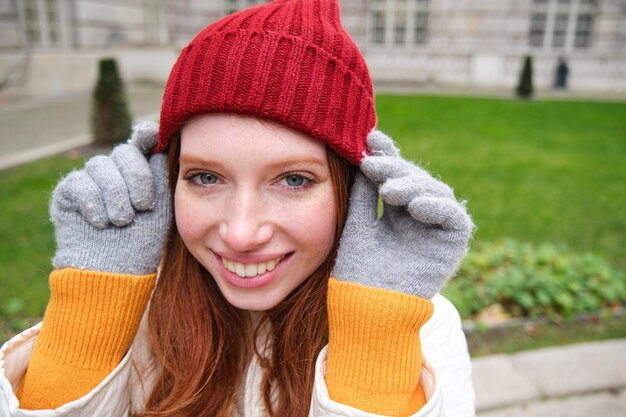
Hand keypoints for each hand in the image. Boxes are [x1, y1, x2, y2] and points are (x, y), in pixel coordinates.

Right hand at [50, 121, 171, 274]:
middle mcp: (115, 170)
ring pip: (101, 166)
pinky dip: (94, 204)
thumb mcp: (162, 207)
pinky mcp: (68, 192)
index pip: (143, 142)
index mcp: (141, 170)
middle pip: (125, 152)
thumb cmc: (144, 241)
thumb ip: (161, 175)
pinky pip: (80, 183)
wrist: (117, 271)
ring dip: (116, 196)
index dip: (146, 134)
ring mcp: (91, 179)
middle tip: (142, 206)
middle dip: (137, 178)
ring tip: (122, 221)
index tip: (149, 136)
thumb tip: (161, 145)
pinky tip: (101, 223)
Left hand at [332, 130, 474, 298]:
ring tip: (389, 190)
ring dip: (413, 185)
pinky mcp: (452, 243)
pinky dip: (437, 206)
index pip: (395, 177)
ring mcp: (435, 229)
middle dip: (395, 169)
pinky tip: (414, 206)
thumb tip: (365, 154)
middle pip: (415, 180)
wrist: (366, 307)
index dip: (387, 157)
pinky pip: (453, 217)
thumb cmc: (357, 270)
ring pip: (435, 192)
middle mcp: (417, 218)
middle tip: (373, 163)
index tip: (372, 139)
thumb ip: (365, 192)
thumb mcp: (357, 222)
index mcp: (395, 213)